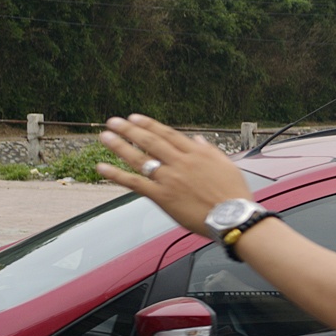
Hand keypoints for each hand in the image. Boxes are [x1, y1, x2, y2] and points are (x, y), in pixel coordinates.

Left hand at [97, 115, 255, 234]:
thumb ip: (209, 150)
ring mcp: (169, 179)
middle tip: (113, 122)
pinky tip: (102, 168)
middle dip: (129, 130)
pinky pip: (135, 183)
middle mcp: (180, 163)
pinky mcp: (162, 197)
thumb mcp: (226, 166)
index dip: (148, 125)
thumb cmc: (234, 194)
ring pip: (139, 159)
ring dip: (119, 146)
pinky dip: (117, 175)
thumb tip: (197, 139)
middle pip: (150, 142)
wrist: (233, 217)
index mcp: (197, 153)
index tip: (134, 118)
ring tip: (105, 137)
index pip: (167, 134)